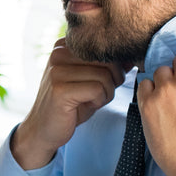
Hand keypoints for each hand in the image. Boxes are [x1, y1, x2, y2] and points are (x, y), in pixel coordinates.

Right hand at [11, 39, 129, 169]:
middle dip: (113, 80)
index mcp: (65, 45)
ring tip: (93, 100)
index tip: (106, 80)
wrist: (44, 129)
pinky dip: (99, 100)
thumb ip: (107, 66)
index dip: (114, 65)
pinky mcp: (60, 89)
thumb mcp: (90, 79)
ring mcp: (57, 70)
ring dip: (106, 93)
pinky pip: (97, 89)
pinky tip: (87, 105)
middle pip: (107, 59)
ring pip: (105, 75)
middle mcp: (59, 53)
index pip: (104, 46)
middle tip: (100, 94)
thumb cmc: (71, 104)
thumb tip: (131, 57)